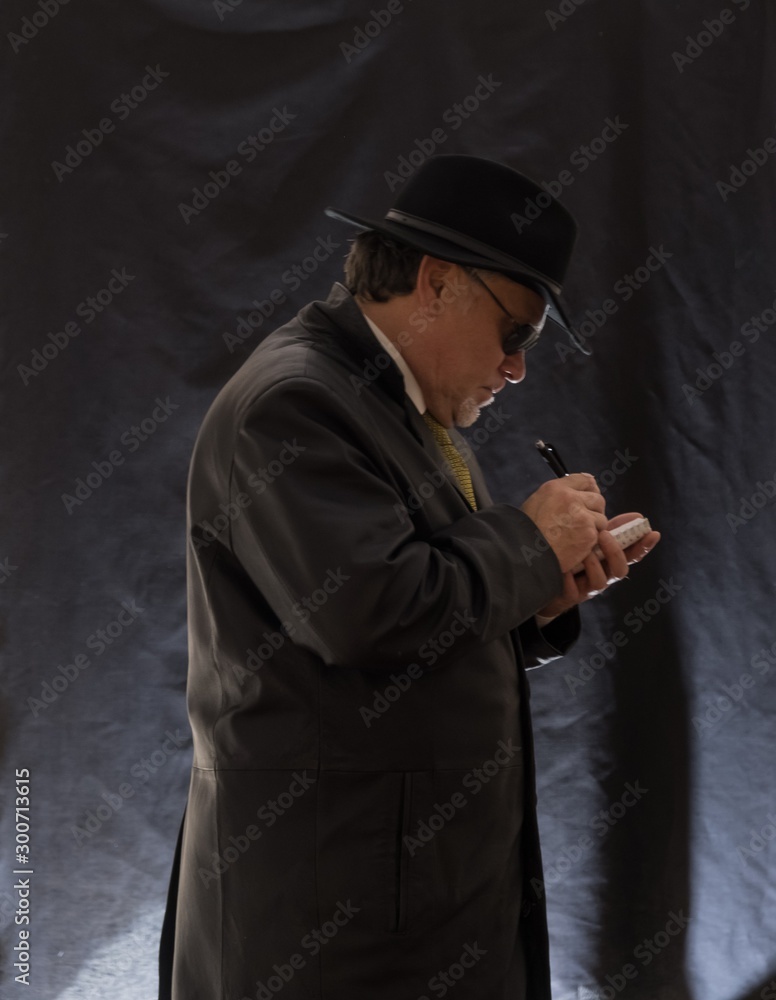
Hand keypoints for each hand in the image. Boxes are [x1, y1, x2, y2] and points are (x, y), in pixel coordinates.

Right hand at [520, 474, 607, 574]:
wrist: (526, 553)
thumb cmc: (527, 531)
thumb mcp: (536, 502)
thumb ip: (557, 495)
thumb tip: (577, 490)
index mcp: (556, 489)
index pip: (585, 480)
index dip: (590, 490)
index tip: (588, 497)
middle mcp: (571, 498)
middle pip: (598, 499)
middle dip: (594, 510)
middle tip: (584, 521)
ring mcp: (583, 516)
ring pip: (601, 519)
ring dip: (593, 527)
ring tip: (577, 535)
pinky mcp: (589, 534)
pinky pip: (598, 536)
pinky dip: (590, 542)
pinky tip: (576, 545)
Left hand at [537, 511, 661, 618]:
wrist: (546, 579)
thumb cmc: (574, 555)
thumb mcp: (593, 540)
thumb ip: (613, 529)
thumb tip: (637, 515)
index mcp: (610, 561)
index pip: (632, 554)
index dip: (644, 546)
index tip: (653, 533)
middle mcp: (603, 575)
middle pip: (620, 570)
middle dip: (615, 552)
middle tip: (604, 534)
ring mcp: (588, 588)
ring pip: (600, 582)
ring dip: (593, 565)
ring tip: (583, 552)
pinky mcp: (570, 597)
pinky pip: (573, 592)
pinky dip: (570, 581)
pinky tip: (564, 570)